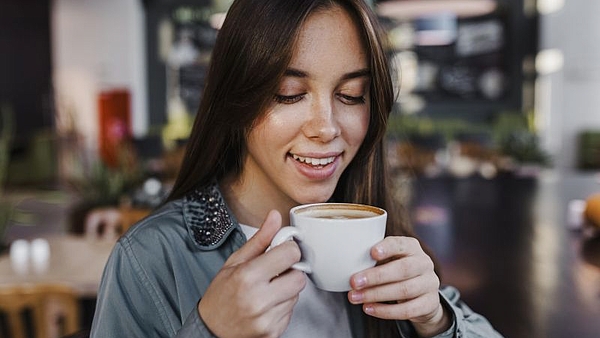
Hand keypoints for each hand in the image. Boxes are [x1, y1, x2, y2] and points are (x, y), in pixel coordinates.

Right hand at [198, 210, 306, 337]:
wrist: (211, 330)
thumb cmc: (220, 296)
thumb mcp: (234, 263)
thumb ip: (260, 240)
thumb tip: (274, 217)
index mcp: (248, 277)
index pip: (290, 254)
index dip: (288, 249)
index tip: (282, 251)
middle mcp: (259, 299)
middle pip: (299, 277)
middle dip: (291, 271)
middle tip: (276, 272)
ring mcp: (267, 318)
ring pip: (297, 295)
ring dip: (287, 289)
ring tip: (268, 290)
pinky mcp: (273, 332)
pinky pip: (291, 311)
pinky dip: (283, 306)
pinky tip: (267, 304)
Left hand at [347, 236, 450, 336]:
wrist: (422, 295)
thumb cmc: (397, 271)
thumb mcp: (389, 260)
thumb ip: (374, 259)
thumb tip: (345, 263)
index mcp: (412, 247)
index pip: (401, 244)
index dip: (387, 248)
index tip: (371, 252)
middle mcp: (424, 263)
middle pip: (403, 269)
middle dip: (376, 276)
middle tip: (353, 282)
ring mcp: (430, 283)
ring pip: (404, 290)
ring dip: (376, 295)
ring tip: (356, 297)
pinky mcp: (430, 303)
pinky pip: (408, 310)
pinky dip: (386, 311)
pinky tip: (369, 308)